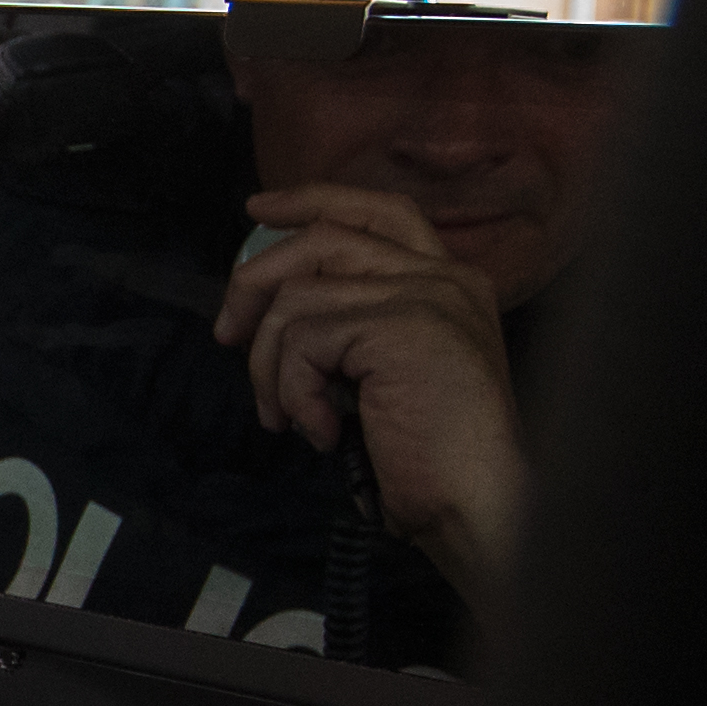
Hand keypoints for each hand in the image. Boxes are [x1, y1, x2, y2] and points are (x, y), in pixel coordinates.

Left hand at [214, 185, 533, 610]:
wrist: (477, 504)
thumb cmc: (431, 459)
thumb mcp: (390, 375)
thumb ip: (355, 328)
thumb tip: (271, 307)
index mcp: (450, 282)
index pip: (378, 211)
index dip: (313, 201)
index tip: (257, 209)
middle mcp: (444, 277)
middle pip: (325, 237)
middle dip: (258, 282)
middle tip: (229, 335)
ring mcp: (425, 296)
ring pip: (298, 298)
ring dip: (271, 365)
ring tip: (286, 417)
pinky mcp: (400, 326)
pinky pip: (303, 341)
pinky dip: (294, 392)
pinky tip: (323, 432)